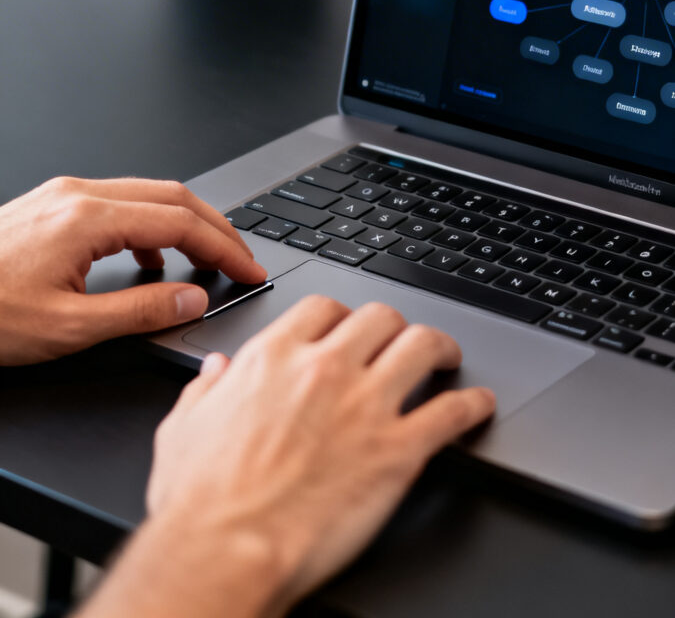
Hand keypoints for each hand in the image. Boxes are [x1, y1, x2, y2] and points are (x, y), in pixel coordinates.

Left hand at [0, 176, 266, 364]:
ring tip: (204, 263)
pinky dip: (148, 227)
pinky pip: (117, 204)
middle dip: (215, 227)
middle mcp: (78, 195)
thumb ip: (140, 312)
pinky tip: (148, 262)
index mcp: (87, 219)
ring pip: (146, 195)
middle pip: (172, 195)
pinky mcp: (51, 205)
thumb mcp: (67, 329)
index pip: (180, 222)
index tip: (250, 269)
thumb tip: (192, 298)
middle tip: (242, 260)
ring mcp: (63, 195)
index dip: (225, 247)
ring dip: (184, 224)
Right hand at [133, 296, 493, 617]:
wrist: (224, 552)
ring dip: (440, 348)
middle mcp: (324, 370)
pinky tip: (478, 407)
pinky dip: (472, 406)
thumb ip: (205, 390)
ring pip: (422, 345)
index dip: (344, 314)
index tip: (351, 327)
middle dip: (395, 325)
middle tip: (402, 340)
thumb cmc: (199, 502)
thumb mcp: (183, 428)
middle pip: (380, 317)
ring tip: (448, 358)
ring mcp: (365, 407)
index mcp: (273, 358)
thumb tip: (216, 371)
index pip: (324, 308)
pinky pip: (451, 412)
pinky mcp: (397, 452)